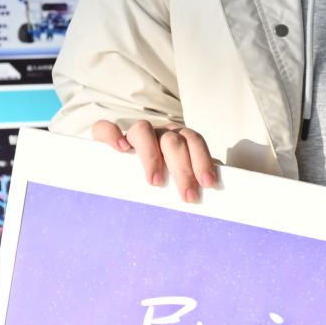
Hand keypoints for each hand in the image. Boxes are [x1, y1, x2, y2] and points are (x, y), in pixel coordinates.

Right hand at [92, 118, 217, 203]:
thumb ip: (196, 176)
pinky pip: (105, 128)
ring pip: (143, 130)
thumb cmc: (164, 175)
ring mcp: (135, 134)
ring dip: (151, 156)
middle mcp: (159, 132)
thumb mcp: (182, 177)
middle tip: (188, 196)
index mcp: (179, 138)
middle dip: (183, 169)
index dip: (202, 160)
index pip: (194, 141)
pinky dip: (112, 135)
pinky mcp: (108, 138)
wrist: (124, 168)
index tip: (207, 183)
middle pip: (174, 141)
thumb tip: (219, 187)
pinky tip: (121, 149)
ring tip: (155, 182)